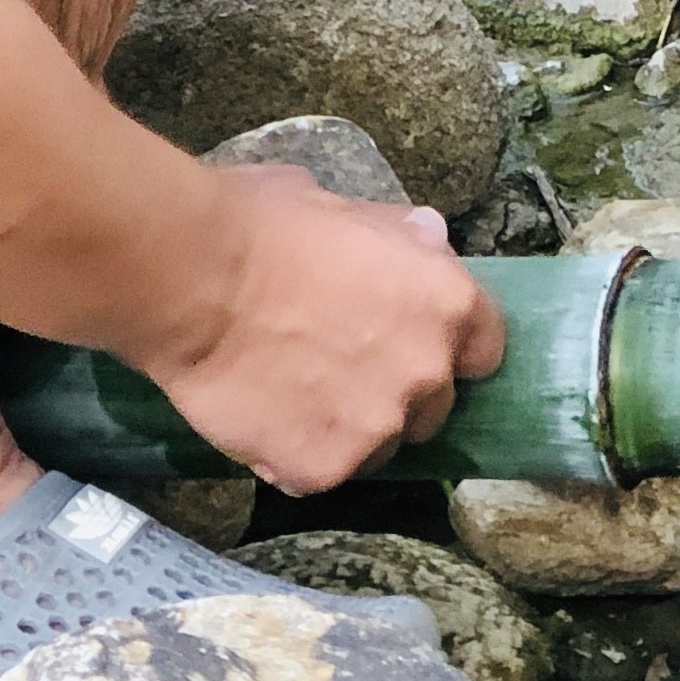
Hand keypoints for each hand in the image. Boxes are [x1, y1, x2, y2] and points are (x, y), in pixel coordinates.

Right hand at [147, 165, 505, 490]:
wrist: (195, 281)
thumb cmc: (265, 226)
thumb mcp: (346, 208)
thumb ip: (396, 236)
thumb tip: (428, 238)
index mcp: (448, 303)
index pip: (484, 348)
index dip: (448, 347)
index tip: (411, 343)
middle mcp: (427, 372)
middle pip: (433, 404)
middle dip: (397, 391)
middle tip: (339, 368)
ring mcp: (377, 428)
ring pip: (379, 445)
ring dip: (350, 428)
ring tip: (293, 395)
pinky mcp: (323, 469)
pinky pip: (321, 472)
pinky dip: (297, 455)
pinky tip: (264, 420)